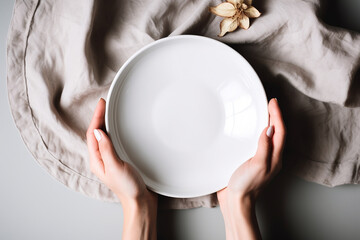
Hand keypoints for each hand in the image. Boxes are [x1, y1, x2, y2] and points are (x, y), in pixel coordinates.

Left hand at [86, 98, 156, 239]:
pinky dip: (114, 131)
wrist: (140, 201)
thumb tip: (99, 131)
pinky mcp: (120, 160)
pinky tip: (118, 129)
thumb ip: (107, 150)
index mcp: (97, 160)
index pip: (92, 134)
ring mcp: (110, 159)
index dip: (96, 117)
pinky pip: (113, 141)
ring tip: (109, 111)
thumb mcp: (116, 167)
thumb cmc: (128, 188)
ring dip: (105, 123)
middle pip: (96, 133)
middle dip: (99, 117)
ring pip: (104, 137)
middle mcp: (101, 159)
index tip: (102, 104)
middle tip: (105, 104)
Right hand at [217, 98, 285, 239]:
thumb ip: (264, 148)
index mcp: (274, 157)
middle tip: (269, 103)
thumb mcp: (257, 166)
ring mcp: (260, 158)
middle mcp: (269, 157)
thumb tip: (269, 129)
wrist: (236, 201)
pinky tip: (249, 129)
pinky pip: (257, 142)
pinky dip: (256, 131)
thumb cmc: (246, 186)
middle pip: (277, 132)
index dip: (277, 115)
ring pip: (268, 137)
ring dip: (267, 122)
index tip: (272, 102)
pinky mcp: (250, 160)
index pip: (280, 132)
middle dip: (274, 116)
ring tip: (262, 111)